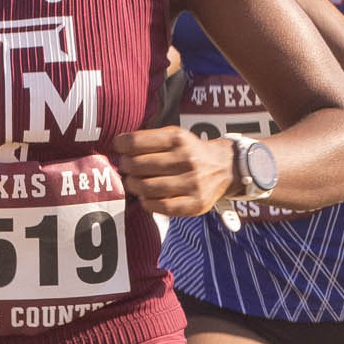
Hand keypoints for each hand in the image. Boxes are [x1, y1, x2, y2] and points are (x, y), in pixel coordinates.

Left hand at [115, 126, 237, 217]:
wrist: (225, 167)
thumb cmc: (191, 151)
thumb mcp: (175, 136)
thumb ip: (149, 140)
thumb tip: (118, 148)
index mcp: (178, 139)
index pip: (136, 142)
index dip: (121, 146)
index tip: (119, 148)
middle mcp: (186, 160)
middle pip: (138, 165)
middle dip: (126, 167)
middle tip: (126, 168)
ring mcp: (193, 183)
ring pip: (147, 187)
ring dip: (133, 186)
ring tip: (134, 183)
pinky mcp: (196, 203)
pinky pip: (162, 207)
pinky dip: (147, 203)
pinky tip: (145, 198)